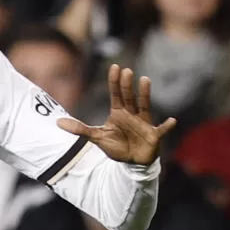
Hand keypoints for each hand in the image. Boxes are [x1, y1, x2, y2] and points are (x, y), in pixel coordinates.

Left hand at [58, 66, 175, 165]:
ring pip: (144, 106)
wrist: (132, 162)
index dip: (114, 82)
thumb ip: (80, 129)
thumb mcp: (97, 137)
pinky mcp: (153, 136)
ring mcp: (144, 124)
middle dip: (127, 85)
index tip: (115, 67)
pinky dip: (166, 126)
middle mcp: (132, 114)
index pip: (116, 94)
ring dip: (144, 94)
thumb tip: (57, 123)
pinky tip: (171, 121)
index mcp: (119, 113)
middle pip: (129, 97)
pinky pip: (161, 130)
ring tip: (145, 80)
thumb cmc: (117, 146)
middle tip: (126, 71)